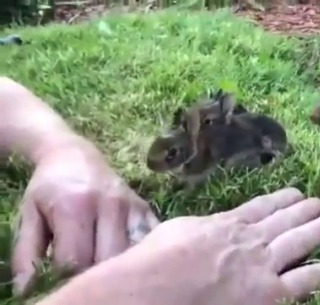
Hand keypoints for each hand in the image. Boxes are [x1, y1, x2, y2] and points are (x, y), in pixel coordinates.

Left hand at [11, 137, 159, 297]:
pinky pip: (151, 240)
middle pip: (108, 260)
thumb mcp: (28, 215)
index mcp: (75, 206)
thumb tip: (28, 291)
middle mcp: (109, 205)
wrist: (74, 155)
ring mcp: (132, 206)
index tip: (58, 278)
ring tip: (103, 270)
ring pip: (132, 254)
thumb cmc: (49, 188)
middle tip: (81, 276)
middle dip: (93, 276)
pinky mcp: (146, 208)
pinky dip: (141, 255)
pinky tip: (128, 259)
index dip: (65, 278)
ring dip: (118, 268)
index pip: (75, 260)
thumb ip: (26, 254)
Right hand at [38, 188, 319, 304]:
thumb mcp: (177, 231)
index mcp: (226, 224)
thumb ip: (201, 227)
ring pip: (301, 240)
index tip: (296, 193)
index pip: (261, 207)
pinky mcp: (269, 292)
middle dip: (307, 211)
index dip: (281, 199)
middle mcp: (249, 239)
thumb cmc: (153, 262)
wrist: (150, 289)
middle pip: (285, 220)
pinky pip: (308, 278)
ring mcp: (262, 264)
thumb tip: (208, 226)